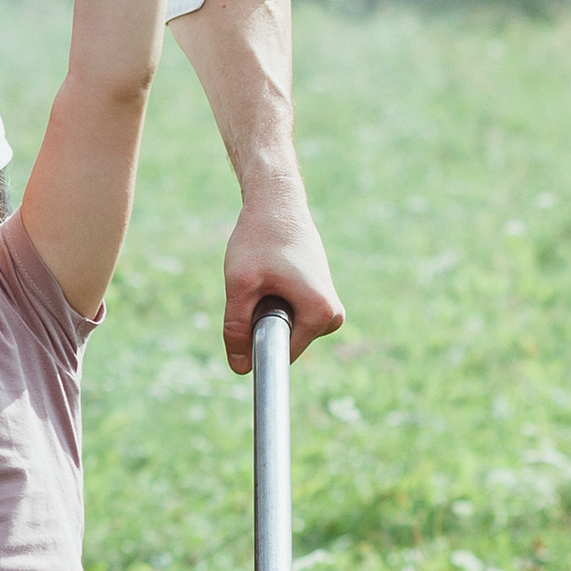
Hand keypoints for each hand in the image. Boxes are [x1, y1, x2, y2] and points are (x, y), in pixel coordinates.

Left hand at [222, 177, 343, 373]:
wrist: (278, 203)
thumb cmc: (259, 239)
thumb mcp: (240, 285)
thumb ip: (237, 328)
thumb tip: (240, 368)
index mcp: (321, 313)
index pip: (281, 354)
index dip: (255, 342)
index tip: (248, 314)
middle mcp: (333, 314)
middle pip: (284, 341)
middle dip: (262, 320)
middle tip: (257, 284)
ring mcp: (329, 306)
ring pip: (285, 328)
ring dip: (267, 309)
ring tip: (266, 276)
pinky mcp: (321, 297)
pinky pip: (290, 315)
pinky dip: (274, 300)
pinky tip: (273, 274)